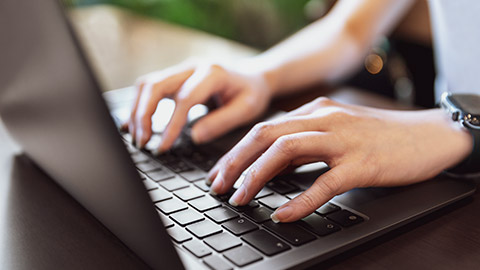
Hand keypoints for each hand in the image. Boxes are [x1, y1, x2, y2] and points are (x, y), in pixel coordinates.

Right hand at [123, 60, 272, 151]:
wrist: (253, 76)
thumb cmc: (252, 93)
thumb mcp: (247, 109)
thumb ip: (221, 122)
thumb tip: (195, 137)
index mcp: (212, 73)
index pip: (184, 99)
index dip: (171, 124)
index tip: (163, 146)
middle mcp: (192, 67)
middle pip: (156, 85)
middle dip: (144, 115)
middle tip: (142, 142)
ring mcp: (181, 70)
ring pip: (148, 85)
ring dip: (138, 111)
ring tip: (138, 137)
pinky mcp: (175, 78)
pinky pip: (150, 88)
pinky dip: (139, 106)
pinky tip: (133, 125)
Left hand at [207, 97, 472, 221]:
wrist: (427, 135)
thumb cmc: (379, 136)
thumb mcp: (335, 132)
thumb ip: (304, 145)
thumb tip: (270, 168)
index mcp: (315, 111)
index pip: (264, 129)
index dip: (236, 152)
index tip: (219, 172)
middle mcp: (323, 119)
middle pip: (265, 135)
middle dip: (235, 161)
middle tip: (217, 186)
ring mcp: (342, 139)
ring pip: (286, 151)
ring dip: (257, 176)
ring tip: (240, 199)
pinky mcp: (361, 163)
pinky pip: (324, 182)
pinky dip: (300, 200)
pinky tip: (283, 214)